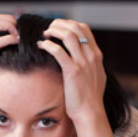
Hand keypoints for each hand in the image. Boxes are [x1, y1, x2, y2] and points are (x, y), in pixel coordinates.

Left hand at [37, 19, 112, 136]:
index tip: (58, 27)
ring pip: (68, 35)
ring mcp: (83, 63)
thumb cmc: (89, 98)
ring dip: (53, 31)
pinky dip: (48, 45)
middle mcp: (91, 56)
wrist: (90, 113)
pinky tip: (41, 46)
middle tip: (48, 29)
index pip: (84, 28)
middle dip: (59, 24)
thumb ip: (89, 64)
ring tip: (44, 35)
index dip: (69, 23)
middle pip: (75, 27)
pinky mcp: (73, 71)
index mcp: (96, 55)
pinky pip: (58, 51)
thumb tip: (81, 56)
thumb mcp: (95, 76)